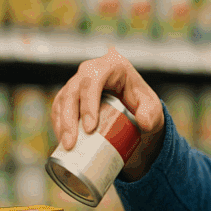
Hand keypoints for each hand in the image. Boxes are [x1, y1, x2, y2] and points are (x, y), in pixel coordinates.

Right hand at [50, 46, 166, 180]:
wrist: (135, 109)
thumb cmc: (144, 105)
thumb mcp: (153, 109)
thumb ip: (152, 114)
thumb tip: (142, 122)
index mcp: (112, 66)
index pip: (95, 80)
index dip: (89, 103)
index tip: (91, 129)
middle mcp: (92, 69)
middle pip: (74, 90)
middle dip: (70, 118)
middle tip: (72, 143)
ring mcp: (79, 81)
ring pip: (63, 97)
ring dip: (61, 122)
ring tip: (66, 145)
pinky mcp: (71, 93)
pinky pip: (59, 106)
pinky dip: (58, 122)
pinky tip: (60, 139)